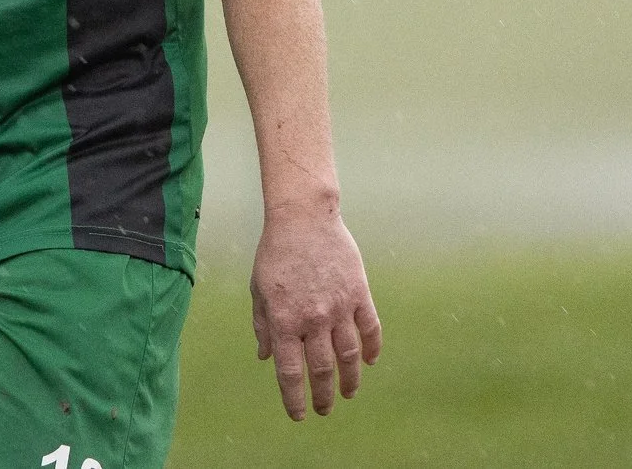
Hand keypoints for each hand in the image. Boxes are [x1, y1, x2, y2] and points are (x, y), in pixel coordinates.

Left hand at [250, 204, 381, 419]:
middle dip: (324, 396)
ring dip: (350, 380)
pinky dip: (372, 348)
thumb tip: (265, 357)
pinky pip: (370, 328)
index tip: (299, 415)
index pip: (291, 373)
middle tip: (325, 409)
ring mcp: (339, 306)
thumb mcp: (259, 290)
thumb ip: (263, 326)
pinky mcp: (359, 292)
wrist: (303, 217)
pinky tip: (369, 361)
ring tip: (349, 393)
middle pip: (322, 370)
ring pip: (349, 356)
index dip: (294, 399)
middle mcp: (313, 319)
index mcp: (284, 321)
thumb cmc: (276, 253)